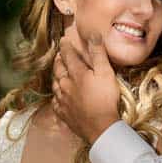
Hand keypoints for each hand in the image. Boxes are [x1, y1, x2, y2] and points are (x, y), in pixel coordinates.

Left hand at [53, 25, 119, 143]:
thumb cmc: (105, 99)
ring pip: (55, 84)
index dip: (65, 46)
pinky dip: (56, 95)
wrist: (100, 127)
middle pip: (59, 69)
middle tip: (60, 55)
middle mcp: (65, 85)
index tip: (63, 39)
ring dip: (56, 76)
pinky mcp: (63, 113)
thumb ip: (98, 53)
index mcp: (76, 73)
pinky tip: (58, 96)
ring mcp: (62, 100)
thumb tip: (92, 35)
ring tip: (58, 72)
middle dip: (59, 60)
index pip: (68, 55)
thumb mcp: (106, 73)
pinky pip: (56, 101)